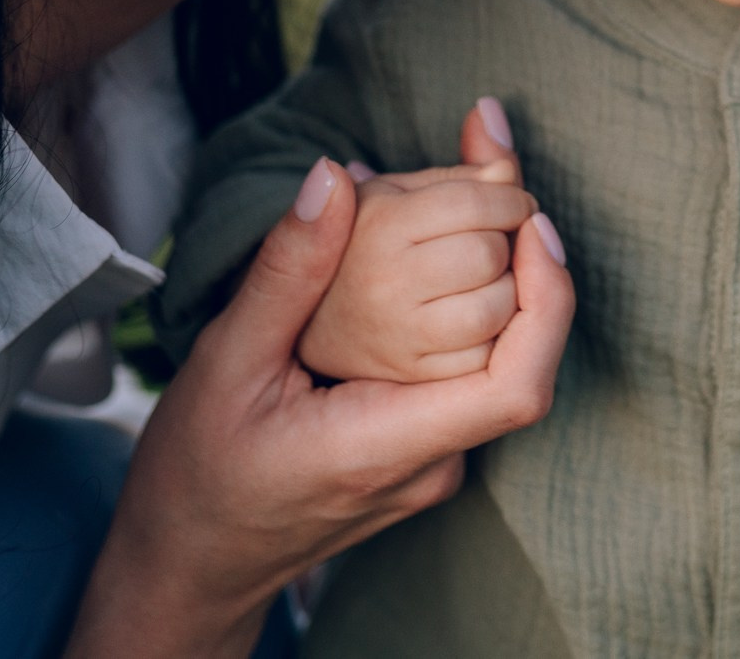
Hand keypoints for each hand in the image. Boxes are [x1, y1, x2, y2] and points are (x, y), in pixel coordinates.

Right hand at [64, 125, 573, 658]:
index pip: (517, 389)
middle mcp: (430, 465)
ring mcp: (434, 467)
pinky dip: (471, 312)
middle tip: (497, 179)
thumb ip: (286, 272)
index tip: (532, 224)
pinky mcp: (426, 456)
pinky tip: (440, 259)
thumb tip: (331, 176)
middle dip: (523, 264)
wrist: (192, 562)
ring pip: (499, 364)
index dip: (547, 300)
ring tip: (471, 204)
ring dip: (501, 282)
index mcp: (387, 448)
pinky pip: (471, 377)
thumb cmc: (197, 473)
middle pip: (518, 359)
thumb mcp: (225, 362)